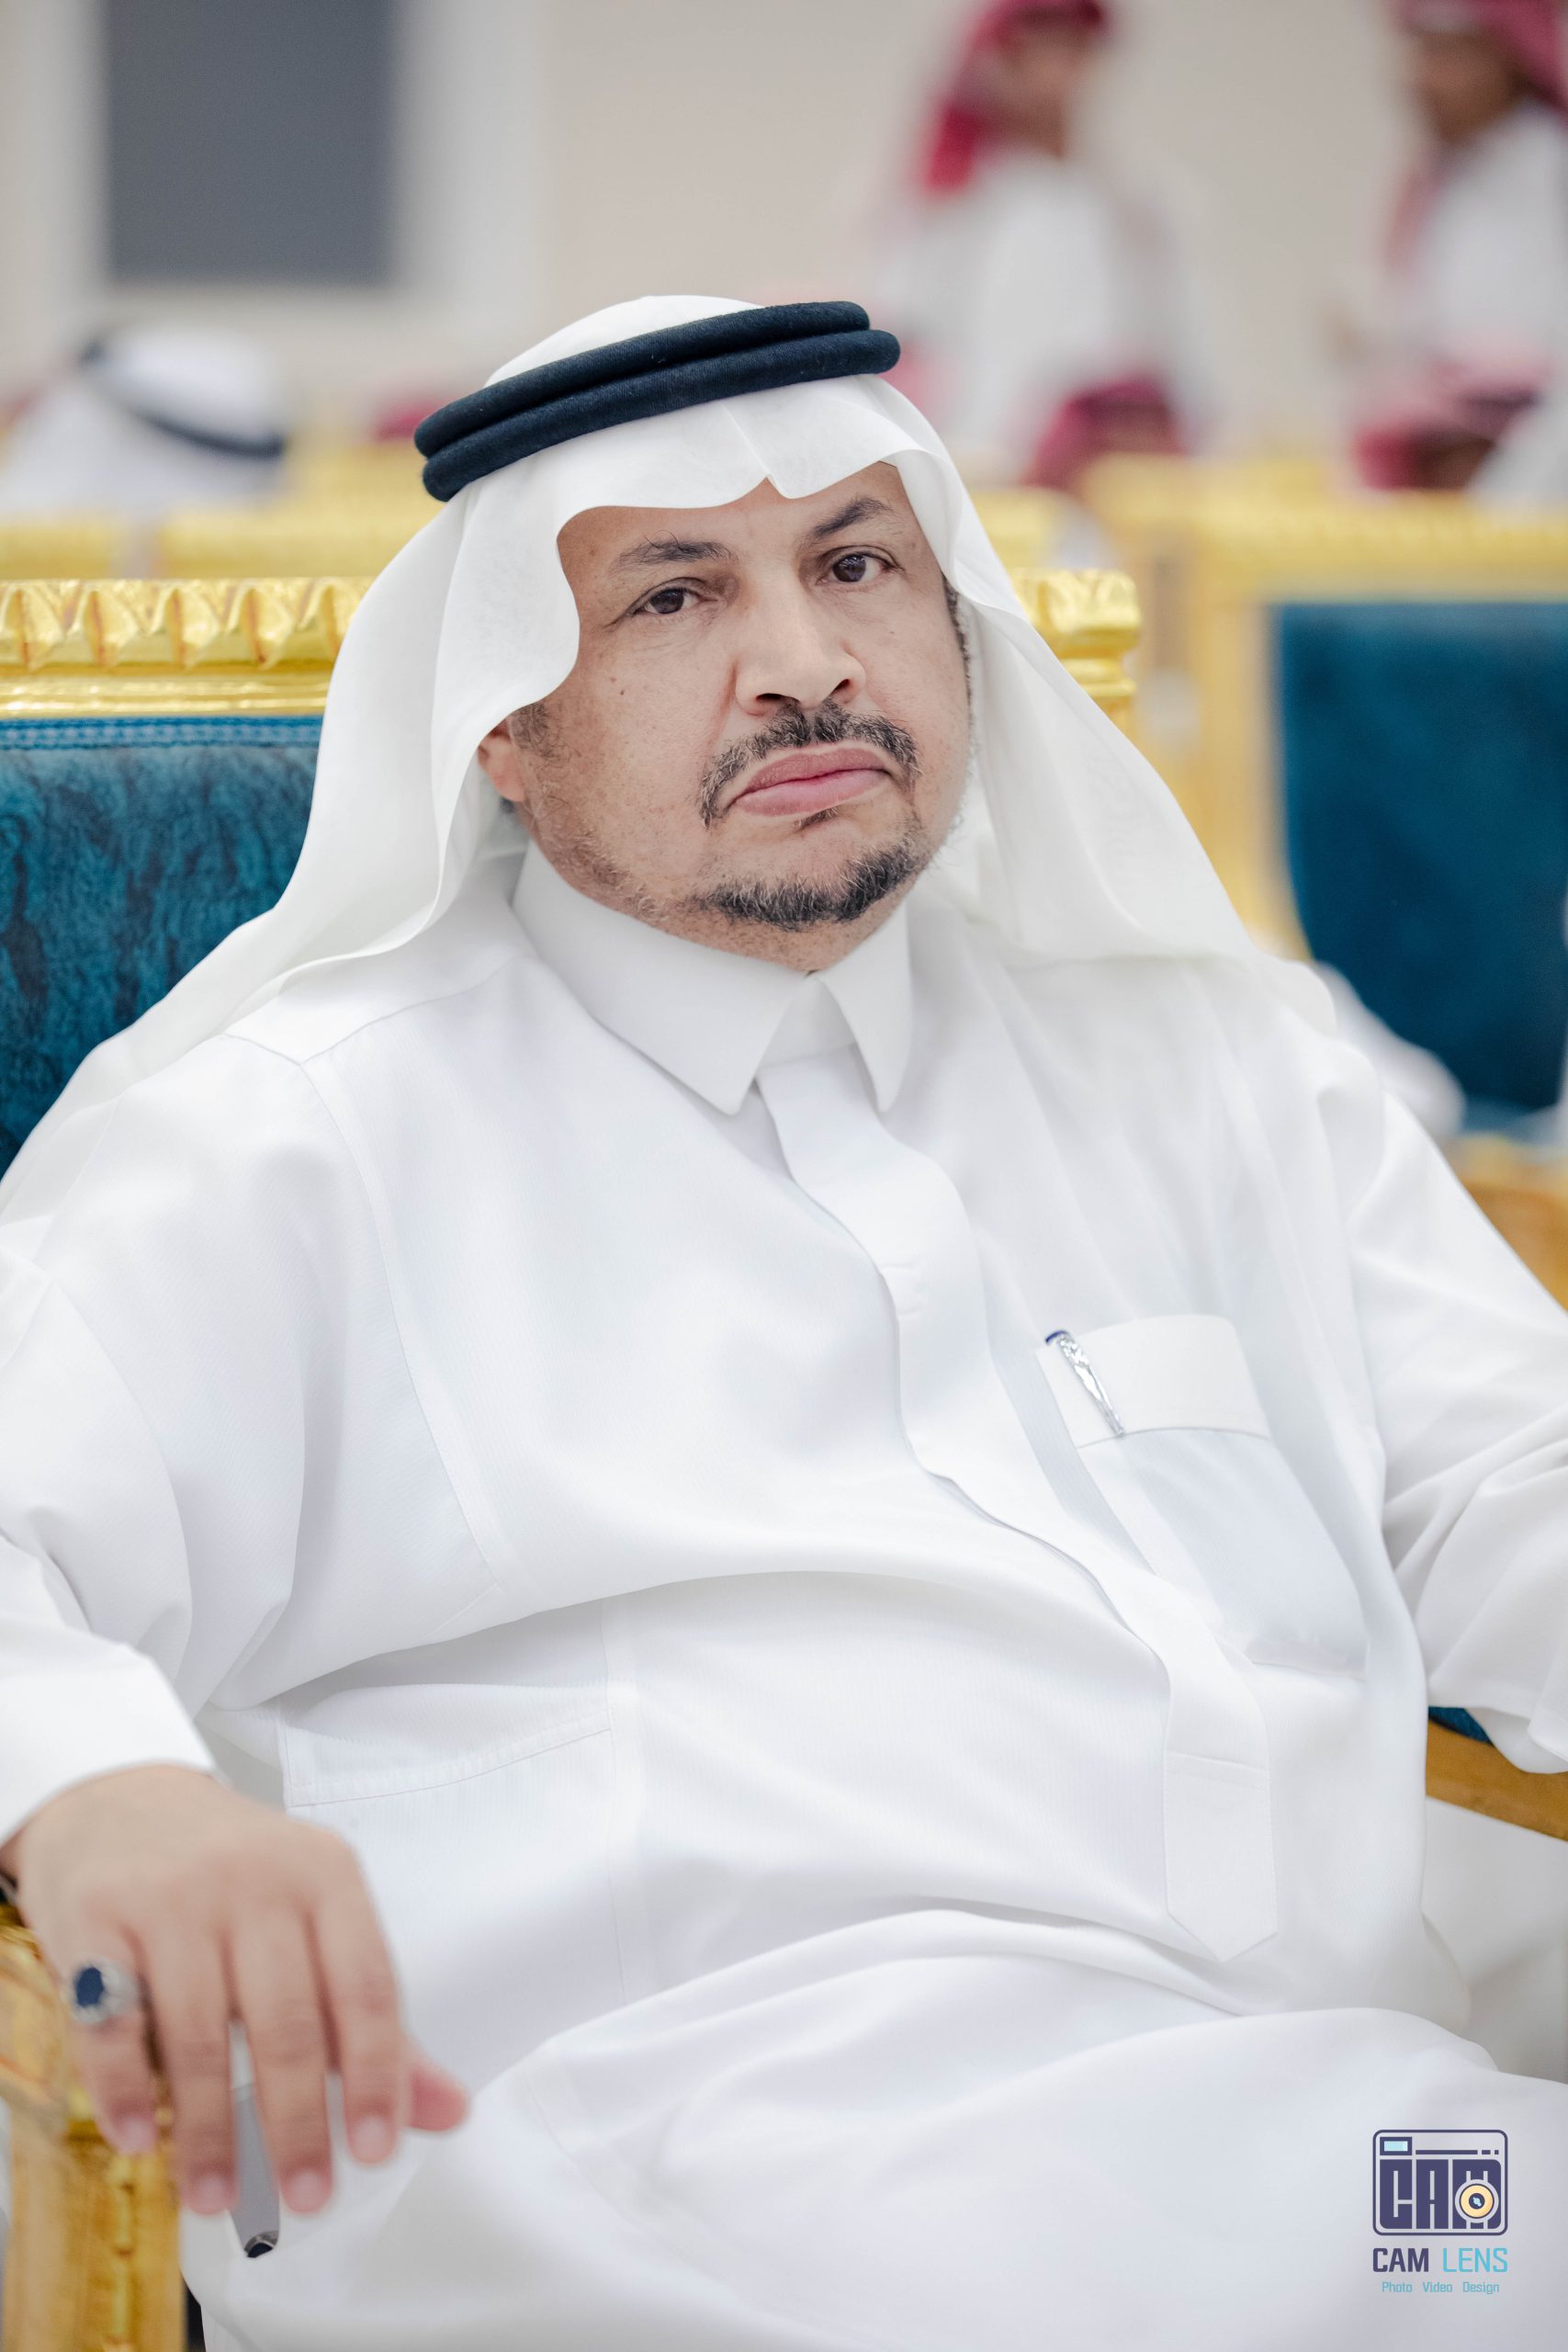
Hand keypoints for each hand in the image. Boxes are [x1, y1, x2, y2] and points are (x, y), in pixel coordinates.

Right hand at [1, 1765, 467, 2215]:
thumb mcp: (315, 1924)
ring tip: (215, 2196)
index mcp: (326, 1876)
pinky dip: (124, 2086)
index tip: (373, 2152)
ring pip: (199, 2030)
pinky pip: (111, 2015)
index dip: (374, 2076)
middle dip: (297, 2123)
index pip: (365, 1986)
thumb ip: (375, 2021)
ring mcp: (173, 1894)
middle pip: (287, 2019)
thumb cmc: (233, 1877)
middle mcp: (255, 1878)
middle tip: (305, 2197)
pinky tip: (141, 2137)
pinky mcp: (97, 1913)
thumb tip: (447, 2111)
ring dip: (210, 2128)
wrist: (123, 1802)